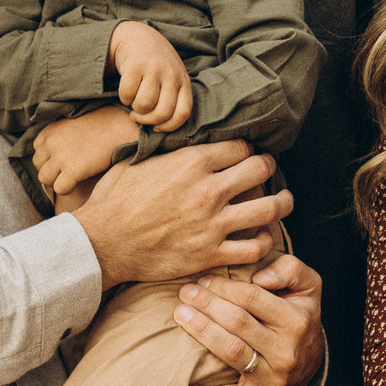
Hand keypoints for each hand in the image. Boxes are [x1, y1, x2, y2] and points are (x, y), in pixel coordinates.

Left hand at [30, 104, 136, 200]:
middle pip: (38, 166)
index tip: (64, 159)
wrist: (117, 127)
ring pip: (44, 179)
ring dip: (57, 180)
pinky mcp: (73, 170)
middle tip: (68, 170)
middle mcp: (51, 143)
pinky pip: (59, 188)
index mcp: (49, 132)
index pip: (37, 152)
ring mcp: (61, 157)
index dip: (49, 159)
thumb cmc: (98, 127)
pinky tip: (78, 182)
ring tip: (72, 177)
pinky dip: (67, 188)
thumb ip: (57, 138)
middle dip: (51, 170)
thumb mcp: (70, 125)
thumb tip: (51, 158)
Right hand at [70, 140, 290, 288]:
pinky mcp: (211, 254)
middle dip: (268, 169)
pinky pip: (255, 248)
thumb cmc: (114, 200)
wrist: (101, 243)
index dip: (247, 149)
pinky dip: (264, 242)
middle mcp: (208, 190)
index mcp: (192, 162)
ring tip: (283, 202)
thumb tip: (171, 132)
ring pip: (269, 209)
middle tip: (268, 172)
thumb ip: (164, 148)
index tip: (247, 154)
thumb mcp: (136, 160)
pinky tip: (261, 237)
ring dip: (281, 204)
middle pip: (261, 170)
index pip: (241, 147)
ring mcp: (213, 224)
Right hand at [110, 21, 193, 132]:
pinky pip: (128, 93)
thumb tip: (160, 127)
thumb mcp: (171, 78)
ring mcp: (154, 69)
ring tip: (133, 103)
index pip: (183, 113)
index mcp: (183, 81)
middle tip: (139, 116)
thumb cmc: (156, 65)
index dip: (168, 127)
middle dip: (147, 121)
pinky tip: (126, 92)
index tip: (156, 128)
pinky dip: (124, 98)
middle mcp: (171, 75)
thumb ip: (172, 98)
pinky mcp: (135, 65)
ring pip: (144, 105)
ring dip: (135, 110)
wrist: (137, 36)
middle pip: (162, 113)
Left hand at [177, 253, 325, 385]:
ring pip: (231, 352)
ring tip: (181, 314)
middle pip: (238, 323)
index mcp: (297, 321)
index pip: (252, 298)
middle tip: (185, 293)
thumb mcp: (308, 286)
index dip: (224, 287)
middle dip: (208, 305)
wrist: (310, 362)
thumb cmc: (300, 315)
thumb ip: (290, 269)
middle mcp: (286, 352)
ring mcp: (272, 379)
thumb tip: (260, 277)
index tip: (204, 280)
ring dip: (201, 332)